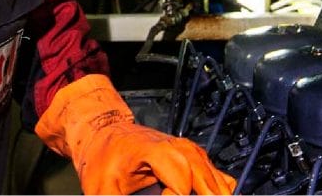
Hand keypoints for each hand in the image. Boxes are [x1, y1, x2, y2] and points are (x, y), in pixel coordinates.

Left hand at [36, 75, 235, 194]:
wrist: (106, 132)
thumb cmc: (104, 157)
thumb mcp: (102, 188)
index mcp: (157, 152)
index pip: (181, 185)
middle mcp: (179, 148)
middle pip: (207, 184)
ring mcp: (191, 151)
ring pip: (218, 182)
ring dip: (210, 194)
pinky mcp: (196, 157)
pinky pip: (220, 178)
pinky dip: (216, 190)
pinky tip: (204, 195)